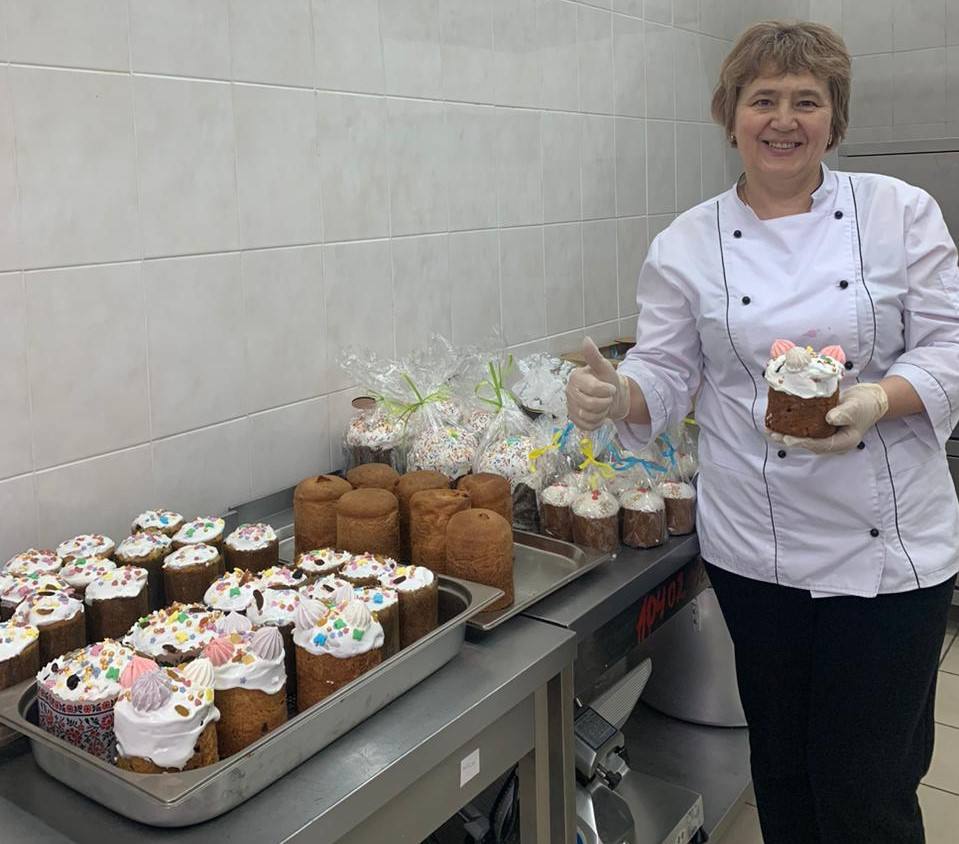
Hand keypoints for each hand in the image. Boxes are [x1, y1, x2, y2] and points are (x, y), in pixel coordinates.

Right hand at [566, 338, 631, 430]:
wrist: (610, 396)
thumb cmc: (607, 379)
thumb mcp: (604, 367)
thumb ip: (594, 356)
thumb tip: (586, 339)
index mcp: (575, 378)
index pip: (592, 388)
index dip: (606, 391)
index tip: (611, 388)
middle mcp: (569, 392)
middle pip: (589, 405)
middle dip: (604, 403)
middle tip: (607, 397)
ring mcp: (570, 406)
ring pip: (588, 417)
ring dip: (601, 413)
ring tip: (602, 405)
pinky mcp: (574, 419)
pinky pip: (586, 426)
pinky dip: (597, 423)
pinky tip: (599, 415)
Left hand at [769, 383, 888, 453]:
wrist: (870, 399)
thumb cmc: (866, 404)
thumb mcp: (857, 407)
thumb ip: (844, 413)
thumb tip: (829, 419)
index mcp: (843, 443)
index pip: (820, 445)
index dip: (803, 443)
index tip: (787, 439)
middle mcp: (832, 442)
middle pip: (808, 444)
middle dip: (789, 440)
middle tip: (772, 435)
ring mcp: (826, 435)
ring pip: (804, 437)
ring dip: (787, 434)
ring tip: (769, 430)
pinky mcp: (821, 427)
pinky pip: (805, 429)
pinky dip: (793, 426)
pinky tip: (779, 421)